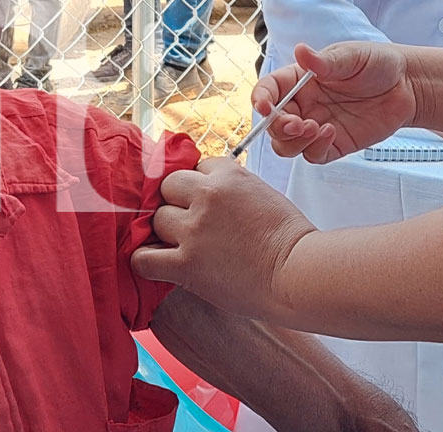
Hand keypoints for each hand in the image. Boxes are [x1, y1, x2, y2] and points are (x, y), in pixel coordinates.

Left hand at [130, 158, 316, 319]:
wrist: (299, 274)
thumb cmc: (290, 240)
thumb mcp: (262, 193)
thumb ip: (232, 187)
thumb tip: (206, 193)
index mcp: (229, 174)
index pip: (195, 168)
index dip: (199, 188)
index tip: (207, 205)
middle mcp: (208, 195)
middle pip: (168, 187)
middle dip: (177, 204)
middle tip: (192, 225)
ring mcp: (194, 229)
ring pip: (156, 220)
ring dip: (166, 233)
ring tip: (185, 248)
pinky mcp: (186, 264)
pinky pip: (143, 258)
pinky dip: (147, 261)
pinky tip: (161, 264)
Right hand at [255, 42, 417, 162]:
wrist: (408, 87)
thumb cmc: (378, 64)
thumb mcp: (352, 57)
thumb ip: (325, 61)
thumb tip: (301, 51)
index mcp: (299, 79)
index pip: (268, 90)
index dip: (260, 99)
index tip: (264, 107)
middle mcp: (303, 104)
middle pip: (273, 123)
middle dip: (279, 127)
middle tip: (299, 123)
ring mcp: (316, 126)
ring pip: (287, 145)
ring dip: (294, 141)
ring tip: (316, 128)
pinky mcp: (333, 144)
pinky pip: (312, 156)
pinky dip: (315, 149)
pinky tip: (331, 133)